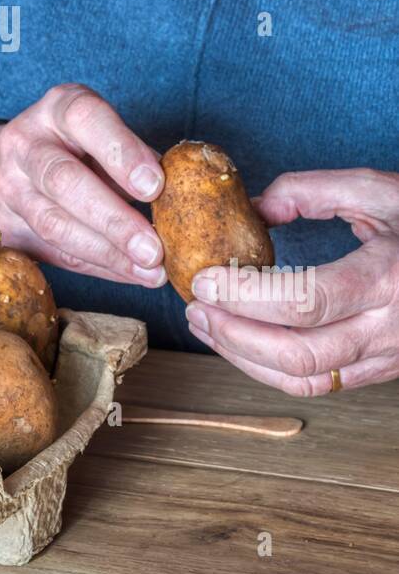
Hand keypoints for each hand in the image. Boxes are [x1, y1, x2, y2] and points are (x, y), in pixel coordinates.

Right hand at [0, 83, 166, 286]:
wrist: (13, 167)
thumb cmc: (78, 148)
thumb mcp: (104, 135)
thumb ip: (135, 158)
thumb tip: (180, 197)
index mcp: (57, 109)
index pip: (85, 119)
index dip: (121, 152)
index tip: (155, 186)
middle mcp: (24, 142)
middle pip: (64, 180)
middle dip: (113, 219)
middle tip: (154, 248)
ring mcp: (7, 185)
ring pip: (55, 224)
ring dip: (107, 253)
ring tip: (150, 270)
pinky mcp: (4, 225)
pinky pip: (53, 252)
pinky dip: (98, 267)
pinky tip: (130, 274)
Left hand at [185, 168, 398, 394]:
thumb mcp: (379, 189)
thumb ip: (312, 191)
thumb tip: (253, 210)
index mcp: (389, 278)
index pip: (306, 302)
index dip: (246, 297)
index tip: (206, 278)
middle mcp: (390, 328)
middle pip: (299, 354)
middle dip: (234, 334)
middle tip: (195, 305)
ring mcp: (389, 357)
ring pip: (305, 380)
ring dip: (244, 357)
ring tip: (206, 324)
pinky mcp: (382, 370)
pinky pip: (319, 385)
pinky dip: (270, 368)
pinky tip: (241, 341)